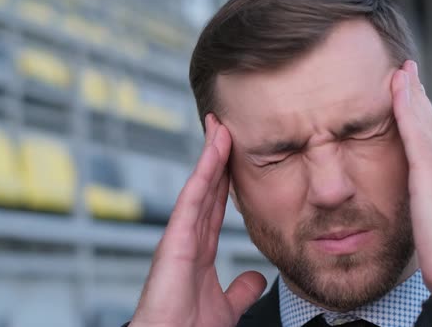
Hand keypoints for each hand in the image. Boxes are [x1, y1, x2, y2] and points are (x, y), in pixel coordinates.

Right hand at [130, 114, 266, 326]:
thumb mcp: (226, 305)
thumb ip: (240, 289)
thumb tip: (256, 278)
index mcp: (199, 249)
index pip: (216, 205)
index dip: (226, 179)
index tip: (235, 155)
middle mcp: (189, 237)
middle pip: (208, 189)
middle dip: (217, 158)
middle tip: (225, 126)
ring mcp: (180, 235)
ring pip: (200, 186)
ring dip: (211, 155)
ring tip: (221, 126)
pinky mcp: (175, 237)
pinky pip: (193, 198)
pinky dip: (204, 171)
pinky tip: (214, 149)